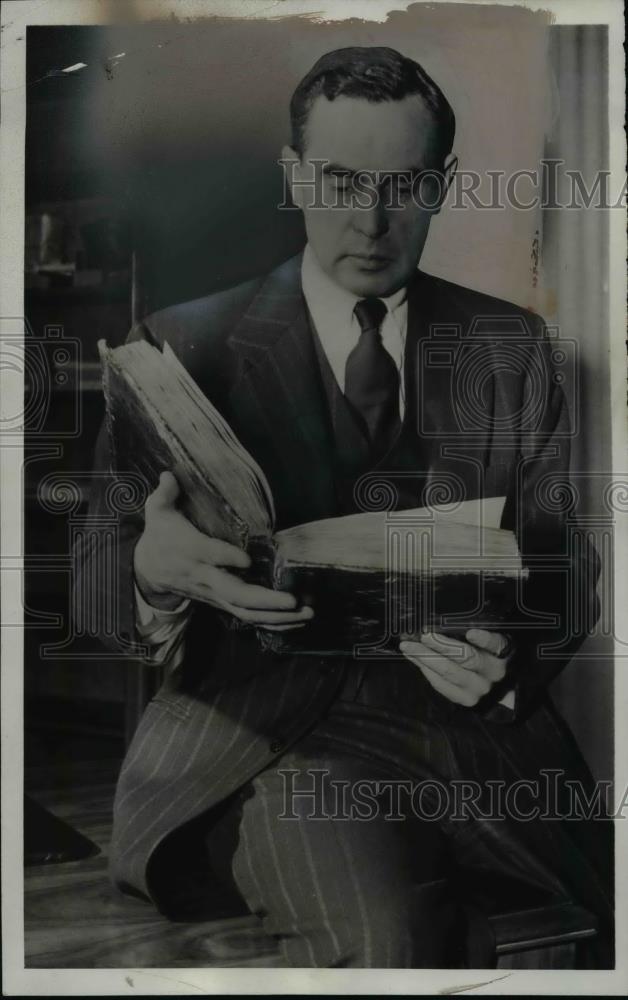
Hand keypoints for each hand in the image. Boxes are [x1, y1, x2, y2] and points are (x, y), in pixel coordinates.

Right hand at [133, 471, 313, 630]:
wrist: (148, 570)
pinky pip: (248, 617)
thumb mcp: (156, 512)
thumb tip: (170, 474)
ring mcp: (215, 593)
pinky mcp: (222, 601)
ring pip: (245, 611)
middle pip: (234, 593)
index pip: (210, 556)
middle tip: (292, 599)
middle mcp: (205, 576)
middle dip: (265, 600)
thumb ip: (165, 494)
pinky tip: (297, 620)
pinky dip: (274, 621)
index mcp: (191, 551)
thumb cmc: (160, 536)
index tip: (247, 560)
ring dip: (277, 616)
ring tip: (306, 612)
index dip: (228, 558)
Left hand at [399, 629, 511, 706]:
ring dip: (425, 657)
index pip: (496, 644)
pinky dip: (425, 670)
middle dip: (441, 645)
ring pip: (448, 672)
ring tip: (408, 646)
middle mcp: (492, 672)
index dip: (484, 639)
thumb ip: (475, 633)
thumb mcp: (491, 644)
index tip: (471, 633)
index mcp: (503, 653)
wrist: (498, 691)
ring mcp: (478, 688)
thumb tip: (443, 622)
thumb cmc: (490, 658)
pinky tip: (415, 658)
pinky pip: (441, 684)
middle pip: (466, 658)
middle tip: (423, 635)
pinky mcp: (465, 699)